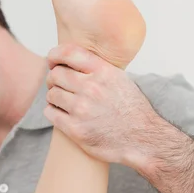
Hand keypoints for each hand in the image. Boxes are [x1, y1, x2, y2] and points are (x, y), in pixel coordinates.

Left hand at [44, 44, 158, 165]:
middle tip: (57, 85)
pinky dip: (52, 112)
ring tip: (62, 101)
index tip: (52, 60)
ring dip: (53, 97)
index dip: (54, 54)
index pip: (68, 52)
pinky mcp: (75, 129)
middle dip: (53, 79)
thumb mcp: (120, 80)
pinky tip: (60, 113)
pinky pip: (50, 113)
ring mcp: (82, 109)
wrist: (143, 139)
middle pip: (56, 74)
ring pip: (52, 94)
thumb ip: (98, 69)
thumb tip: (72, 61)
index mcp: (103, 72)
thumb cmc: (131, 110)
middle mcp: (91, 88)